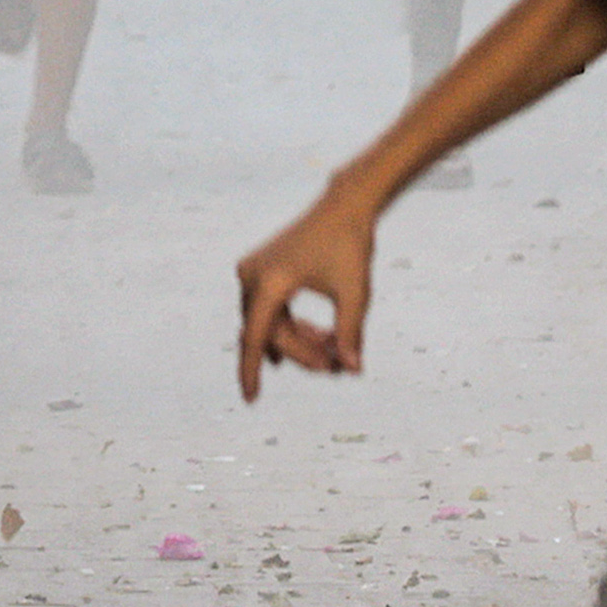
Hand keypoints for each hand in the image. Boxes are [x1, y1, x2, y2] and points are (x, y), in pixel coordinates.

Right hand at [233, 189, 382, 397]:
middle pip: (270, 334)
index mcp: (270, 282)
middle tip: (335, 367)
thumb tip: (352, 370)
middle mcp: (253, 276)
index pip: (256, 338)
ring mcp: (253, 271)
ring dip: (298, 341)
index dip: (251, 371)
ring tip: (333, 348)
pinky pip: (269, 309)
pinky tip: (314, 338)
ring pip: (270, 323)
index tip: (251, 399)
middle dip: (301, 354)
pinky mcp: (259, 269)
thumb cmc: (351, 247)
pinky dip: (291, 325)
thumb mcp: (354, 294)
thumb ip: (350, 334)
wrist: (345, 207)